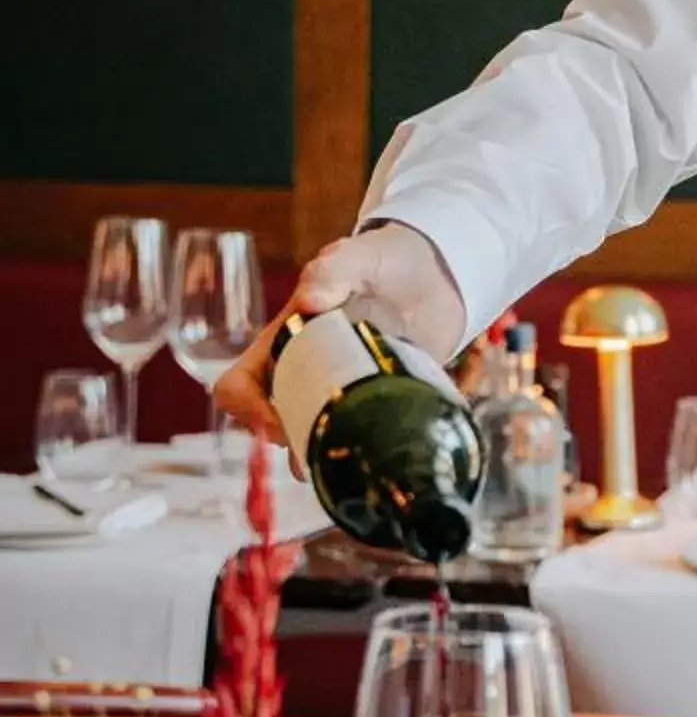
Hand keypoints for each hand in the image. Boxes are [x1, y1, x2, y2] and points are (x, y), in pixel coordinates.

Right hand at [216, 223, 467, 447]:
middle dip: (290, 445)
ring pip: (314, 441)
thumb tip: (311, 302)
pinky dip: (368, 454)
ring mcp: (341, 394)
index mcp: (283, 344)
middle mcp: (304, 376)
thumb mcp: (359, 256)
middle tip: (325, 447)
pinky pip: (360, 441)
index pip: (238, 386)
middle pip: (272, 427)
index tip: (276, 421)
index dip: (246, 409)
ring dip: (325, 456)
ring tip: (355, 459)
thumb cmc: (384, 260)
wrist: (438, 274)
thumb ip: (335, 270)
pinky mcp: (378, 407)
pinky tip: (391, 453)